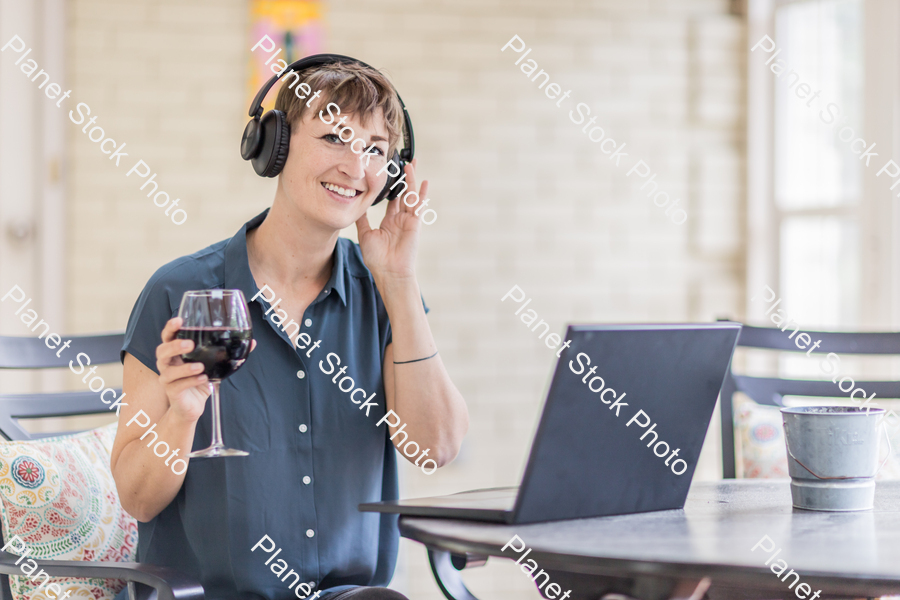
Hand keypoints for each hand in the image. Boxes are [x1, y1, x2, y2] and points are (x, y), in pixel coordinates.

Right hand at [155, 317, 256, 423]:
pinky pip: (178, 385)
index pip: (168, 337)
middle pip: (162, 351)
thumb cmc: (200, 380)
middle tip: (190, 344)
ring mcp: (168, 378)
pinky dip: (190, 381)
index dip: (171, 328)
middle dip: (174, 346)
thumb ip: (229, 352)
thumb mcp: (215, 364)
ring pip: (169, 371)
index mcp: (176, 353)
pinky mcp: (172, 392)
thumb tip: (251, 342)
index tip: (179, 321)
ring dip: (185, 368)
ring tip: (200, 366)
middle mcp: (168, 363)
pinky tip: (203, 379)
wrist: (192, 406)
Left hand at [356, 159, 427, 282]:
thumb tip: (356, 205)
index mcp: (390, 222)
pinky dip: (421, 194)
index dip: (391, 186)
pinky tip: (423, 181)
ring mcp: (408, 221)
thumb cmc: (377, 259)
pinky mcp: (414, 223)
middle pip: (403, 193)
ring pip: (410, 195)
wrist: (389, 272)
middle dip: (404, 178)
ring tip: (410, 164)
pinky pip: (418, 206)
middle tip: (404, 163)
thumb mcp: (365, 234)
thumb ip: (362, 219)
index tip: (389, 173)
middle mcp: (400, 219)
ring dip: (411, 180)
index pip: (392, 199)